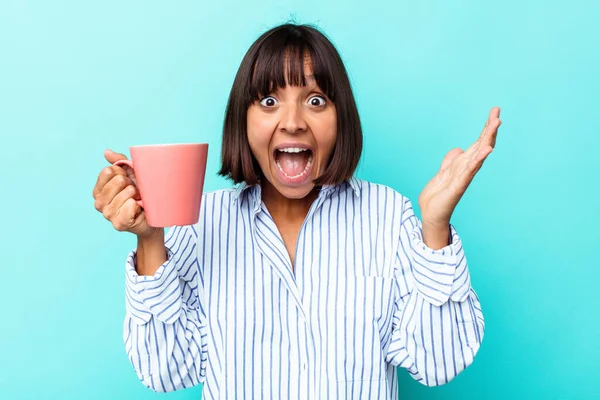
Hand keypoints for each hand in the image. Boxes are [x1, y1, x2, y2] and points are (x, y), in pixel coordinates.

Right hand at [92, 149, 158, 238]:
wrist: (154, 215)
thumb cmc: (140, 194)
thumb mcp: (131, 174)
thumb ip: (119, 162)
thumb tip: (107, 152)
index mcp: (99, 190)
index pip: (107, 172)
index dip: (121, 172)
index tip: (128, 178)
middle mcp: (99, 202)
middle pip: (116, 181)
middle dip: (129, 183)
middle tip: (135, 190)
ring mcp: (108, 214)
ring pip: (123, 195)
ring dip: (134, 194)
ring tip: (137, 198)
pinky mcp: (119, 224)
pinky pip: (128, 208)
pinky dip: (135, 205)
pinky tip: (138, 207)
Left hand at [418, 107, 501, 226]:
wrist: (431, 213)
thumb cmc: (438, 196)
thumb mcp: (443, 172)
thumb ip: (450, 160)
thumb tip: (459, 149)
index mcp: (463, 163)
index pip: (477, 142)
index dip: (485, 128)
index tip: (494, 112)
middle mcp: (467, 167)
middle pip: (482, 144)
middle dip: (489, 128)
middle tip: (497, 112)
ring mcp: (465, 175)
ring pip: (479, 153)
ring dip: (488, 138)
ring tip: (496, 123)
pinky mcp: (459, 185)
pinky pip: (471, 170)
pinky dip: (479, 159)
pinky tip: (487, 149)